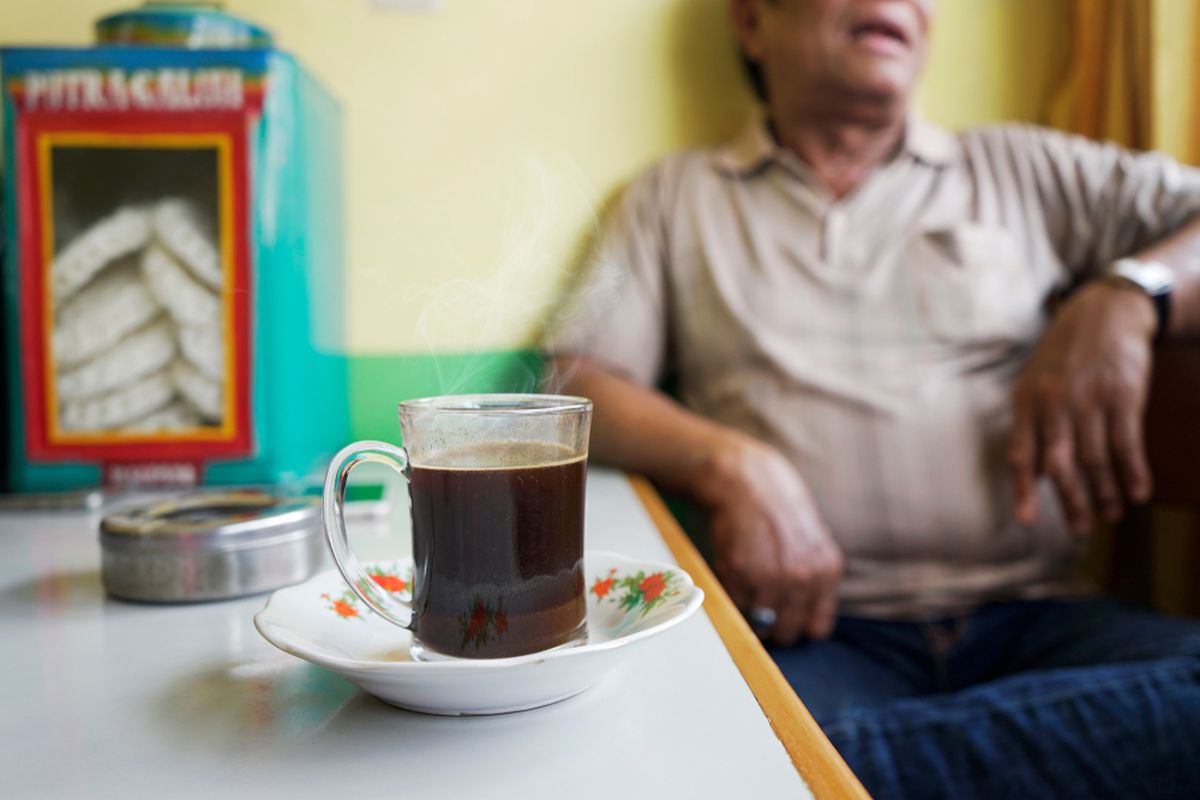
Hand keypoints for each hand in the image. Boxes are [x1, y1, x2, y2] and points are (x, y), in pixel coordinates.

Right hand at [697, 433, 842, 644]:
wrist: (745, 479)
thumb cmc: (778, 502)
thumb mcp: (815, 538)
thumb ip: (814, 574)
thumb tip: (805, 607)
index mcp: (827, 571)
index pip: (817, 629)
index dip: (799, 625)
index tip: (786, 617)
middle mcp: (803, 579)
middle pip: (786, 632)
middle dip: (772, 624)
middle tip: (761, 605)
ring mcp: (771, 579)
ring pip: (758, 625)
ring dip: (749, 613)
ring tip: (745, 589)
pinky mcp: (739, 574)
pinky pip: (734, 605)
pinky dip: (730, 596)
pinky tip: (732, 574)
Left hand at [1008, 281, 1156, 532]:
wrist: (1104, 312)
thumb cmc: (1064, 356)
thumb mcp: (1034, 382)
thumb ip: (1032, 425)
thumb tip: (1033, 475)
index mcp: (1026, 402)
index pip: (1020, 454)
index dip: (1023, 489)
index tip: (1027, 521)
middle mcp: (1054, 403)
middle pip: (1060, 464)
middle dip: (1071, 501)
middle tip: (1080, 531)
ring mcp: (1090, 399)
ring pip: (1095, 458)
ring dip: (1105, 491)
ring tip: (1111, 515)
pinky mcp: (1123, 395)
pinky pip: (1127, 442)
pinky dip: (1132, 471)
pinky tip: (1138, 492)